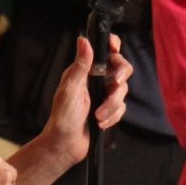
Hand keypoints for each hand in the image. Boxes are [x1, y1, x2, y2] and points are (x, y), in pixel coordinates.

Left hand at [41, 35, 131, 163]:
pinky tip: (100, 123)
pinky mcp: (109, 109)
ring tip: (98, 116)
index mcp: (84, 70)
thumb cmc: (62, 117)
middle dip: (120, 77)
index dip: (113, 45)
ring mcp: (104, 94)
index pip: (104, 50)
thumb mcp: (70, 89)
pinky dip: (112, 116)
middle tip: (114, 83)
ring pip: (123, 90)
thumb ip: (80, 65)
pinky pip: (122, 108)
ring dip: (111, 105)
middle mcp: (96, 80)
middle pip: (121, 68)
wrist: (66, 144)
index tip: (115, 48)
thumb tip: (83, 40)